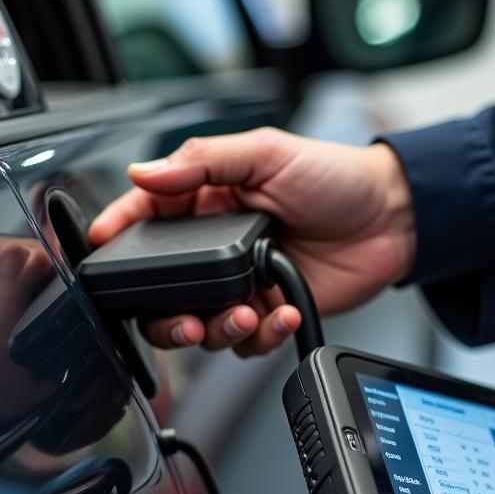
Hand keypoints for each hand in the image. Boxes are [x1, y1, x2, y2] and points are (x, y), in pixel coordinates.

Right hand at [89, 128, 415, 356]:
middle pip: (163, 291)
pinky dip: (261, 336)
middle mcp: (216, 247)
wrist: (392, 218)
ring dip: (218, 330)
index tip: (102, 248)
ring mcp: (242, 283)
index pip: (146, 217)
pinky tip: (283, 311)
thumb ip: (204, 162)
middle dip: (165, 315)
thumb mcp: (267, 152)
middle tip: (184, 319)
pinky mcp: (271, 311)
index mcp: (206, 201)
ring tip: (246, 313)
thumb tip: (145, 172)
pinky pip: (248, 340)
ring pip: (203, 324)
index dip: (118, 232)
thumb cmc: (334, 177)